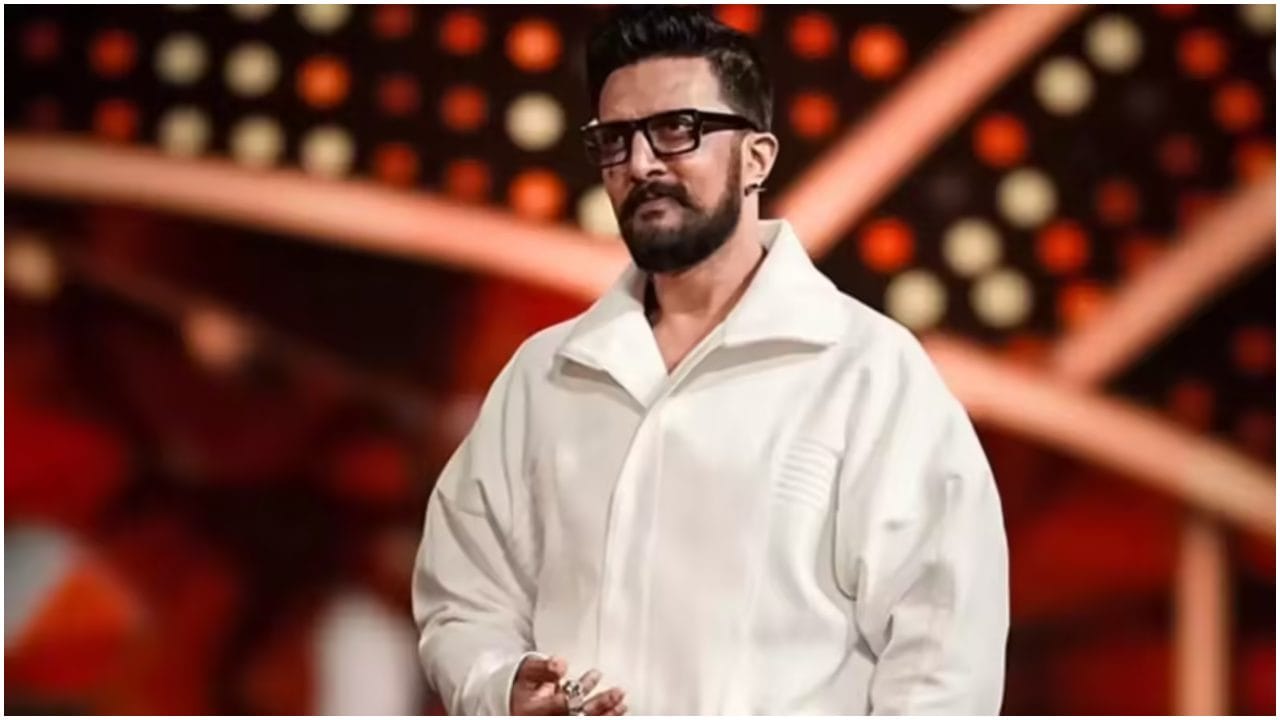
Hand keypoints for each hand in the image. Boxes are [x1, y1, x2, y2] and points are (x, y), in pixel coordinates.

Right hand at [510, 656, 627, 714]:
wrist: (515, 698)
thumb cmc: (522, 684)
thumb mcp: (527, 671)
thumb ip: (542, 668)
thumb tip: (559, 666)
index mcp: (533, 709)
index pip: (558, 705)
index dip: (577, 692)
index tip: (594, 676)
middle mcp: (546, 719)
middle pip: (575, 716)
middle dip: (599, 705)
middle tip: (617, 693)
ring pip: (583, 719)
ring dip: (605, 712)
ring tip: (621, 701)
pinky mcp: (566, 719)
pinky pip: (586, 719)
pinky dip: (602, 715)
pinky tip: (616, 710)